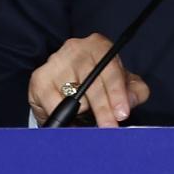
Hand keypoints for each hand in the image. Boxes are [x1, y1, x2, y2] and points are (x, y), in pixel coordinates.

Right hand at [27, 33, 149, 126]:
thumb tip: (129, 101)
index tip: (121, 113)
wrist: (70, 76)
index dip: (117, 94)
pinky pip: (53, 106)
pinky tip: (71, 118)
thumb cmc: (102, 79)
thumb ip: (135, 91)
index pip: (110, 70)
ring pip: (73, 97)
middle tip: (109, 128)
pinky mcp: (39, 78)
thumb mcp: (125, 82)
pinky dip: (65, 117)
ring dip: (82, 113)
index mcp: (99, 45)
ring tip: (87, 115)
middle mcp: (75, 49)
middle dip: (103, 110)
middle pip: (91, 84)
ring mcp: (54, 62)